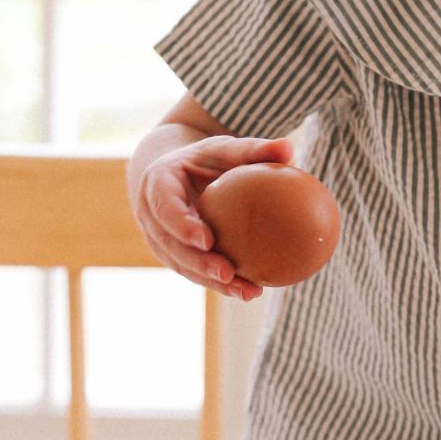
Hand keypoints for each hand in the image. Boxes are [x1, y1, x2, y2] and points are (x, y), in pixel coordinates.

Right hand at [134, 133, 293, 298]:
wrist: (180, 173)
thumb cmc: (207, 158)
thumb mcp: (226, 148)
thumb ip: (254, 149)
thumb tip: (289, 148)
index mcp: (157, 183)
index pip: (165, 207)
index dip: (182, 225)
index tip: (208, 240)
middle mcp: (151, 215)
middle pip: (170, 245)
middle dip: (197, 264)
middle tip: (228, 273)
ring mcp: (159, 238)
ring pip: (182, 265)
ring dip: (212, 282)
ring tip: (247, 291)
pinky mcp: (173, 255)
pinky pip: (194, 272)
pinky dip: (220, 284)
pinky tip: (250, 290)